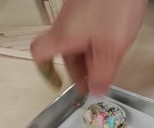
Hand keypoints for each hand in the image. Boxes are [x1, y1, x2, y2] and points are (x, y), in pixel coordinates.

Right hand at [31, 0, 147, 95]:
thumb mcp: (112, 49)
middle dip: (77, 69)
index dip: (46, 71)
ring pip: (75, 40)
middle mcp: (63, 24)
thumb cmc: (114, 7)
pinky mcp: (86, 4)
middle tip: (93, 81)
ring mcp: (74, 11)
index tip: (59, 83)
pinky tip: (111, 41)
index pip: (39, 55)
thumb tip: (95, 92)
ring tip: (106, 64)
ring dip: (87, 55)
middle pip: (62, 51)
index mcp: (63, 37)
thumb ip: (102, 74)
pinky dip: (94, 40)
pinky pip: (85, 27)